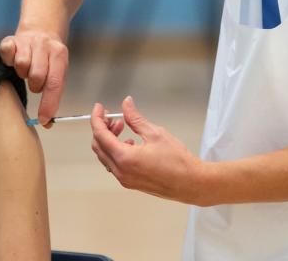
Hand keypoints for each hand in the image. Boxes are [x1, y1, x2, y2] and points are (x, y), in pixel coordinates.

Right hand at [0, 29, 68, 126]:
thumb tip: (47, 123)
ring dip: (22, 72)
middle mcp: (44, 45)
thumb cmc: (49, 58)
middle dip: (35, 85)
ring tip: (26, 68)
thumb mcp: (58, 71)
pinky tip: (13, 60)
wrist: (42, 29)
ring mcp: (27, 40)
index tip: (44, 120)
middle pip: (36, 75)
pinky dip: (8, 60)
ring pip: (21, 65)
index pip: (54, 83)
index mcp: (59, 54)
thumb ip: (54, 95)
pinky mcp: (10, 39)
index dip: (48, 104)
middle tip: (35, 82)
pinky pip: (6, 52)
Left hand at [90, 97, 206, 205]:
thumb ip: (136, 118)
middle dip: (102, 129)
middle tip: (112, 117)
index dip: (97, 118)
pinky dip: (116, 151)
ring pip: (105, 156)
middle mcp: (121, 171)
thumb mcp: (155, 133)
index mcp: (124, 158)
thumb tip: (126, 105)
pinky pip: (115, 165)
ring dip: (109, 140)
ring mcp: (125, 179)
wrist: (190, 183)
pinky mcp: (131, 182)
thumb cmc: (177, 162)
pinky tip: (130, 142)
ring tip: (123, 127)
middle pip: (99, 146)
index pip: (100, 135)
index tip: (99, 108)